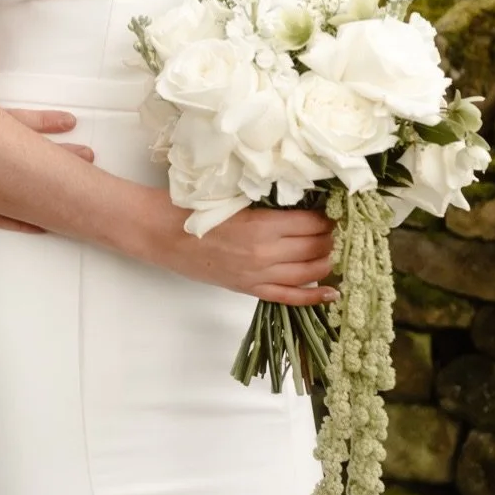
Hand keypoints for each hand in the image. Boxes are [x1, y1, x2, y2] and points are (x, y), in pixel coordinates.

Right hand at [131, 191, 336, 305]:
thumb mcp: (231, 197)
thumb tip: (300, 198)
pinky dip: (313, 296)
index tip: (334, 207)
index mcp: (261, 226)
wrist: (159, 233)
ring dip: (326, 259)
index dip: (328, 215)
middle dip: (331, 236)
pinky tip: (331, 292)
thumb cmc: (189, 208)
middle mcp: (265, 254)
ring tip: (332, 247)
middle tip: (335, 225)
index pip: (312, 223)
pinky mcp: (249, 288)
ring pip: (309, 272)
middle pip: (316, 247)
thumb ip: (264, 201)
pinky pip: (289, 297)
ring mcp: (258, 275)